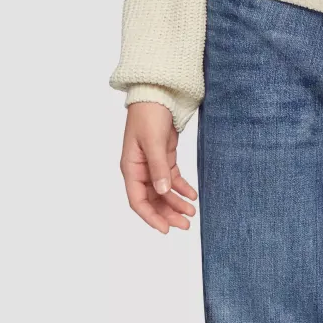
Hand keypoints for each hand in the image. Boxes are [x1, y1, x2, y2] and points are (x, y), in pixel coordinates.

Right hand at [120, 102, 197, 232]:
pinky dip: (182, 187)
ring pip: (164, 191)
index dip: (151, 217)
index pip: (137, 201)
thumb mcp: (153, 141)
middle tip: (186, 224)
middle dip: (168, 213)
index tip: (166, 229)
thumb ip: (158, 167)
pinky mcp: (164, 157)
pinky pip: (172, 178)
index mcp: (130, 168)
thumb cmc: (148, 114)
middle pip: (152, 200)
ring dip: (176, 202)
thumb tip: (163, 191)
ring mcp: (152, 164)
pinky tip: (192, 195)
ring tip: (192, 212)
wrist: (157, 93)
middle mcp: (140, 169)